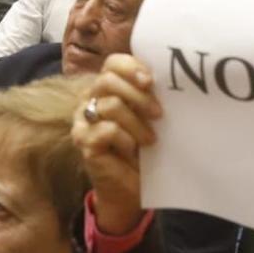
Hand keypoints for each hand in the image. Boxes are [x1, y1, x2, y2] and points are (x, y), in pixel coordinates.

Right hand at [72, 54, 163, 233]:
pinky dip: (126, 140)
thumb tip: (170, 81)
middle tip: (159, 114)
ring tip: (151, 140)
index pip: (112, 63)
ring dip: (137, 123)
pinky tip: (133, 151)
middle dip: (138, 96)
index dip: (131, 67)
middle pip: (107, 80)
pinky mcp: (83, 141)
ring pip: (110, 105)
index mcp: (105, 88)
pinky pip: (107, 130)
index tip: (151, 81)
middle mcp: (89, 100)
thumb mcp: (148, 119)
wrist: (129, 189)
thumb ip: (149, 97)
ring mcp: (82, 121)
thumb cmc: (141, 150)